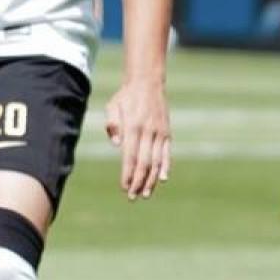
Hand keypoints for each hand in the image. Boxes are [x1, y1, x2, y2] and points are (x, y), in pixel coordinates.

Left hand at [105, 81, 169, 199]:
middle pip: (144, 162)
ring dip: (151, 179)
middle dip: (138, 181)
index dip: (128, 173)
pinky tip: (163, 179)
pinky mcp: (166, 133)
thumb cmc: (126, 97)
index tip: (124, 187)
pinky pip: (167, 153)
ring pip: (156, 161)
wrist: (147, 83)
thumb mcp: (113, 106)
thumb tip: (115, 144)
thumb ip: (113, 124)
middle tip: (132, 196)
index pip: (131, 156)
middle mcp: (148, 131)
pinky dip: (166, 166)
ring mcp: (159, 133)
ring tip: (145, 193)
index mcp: (133, 127)